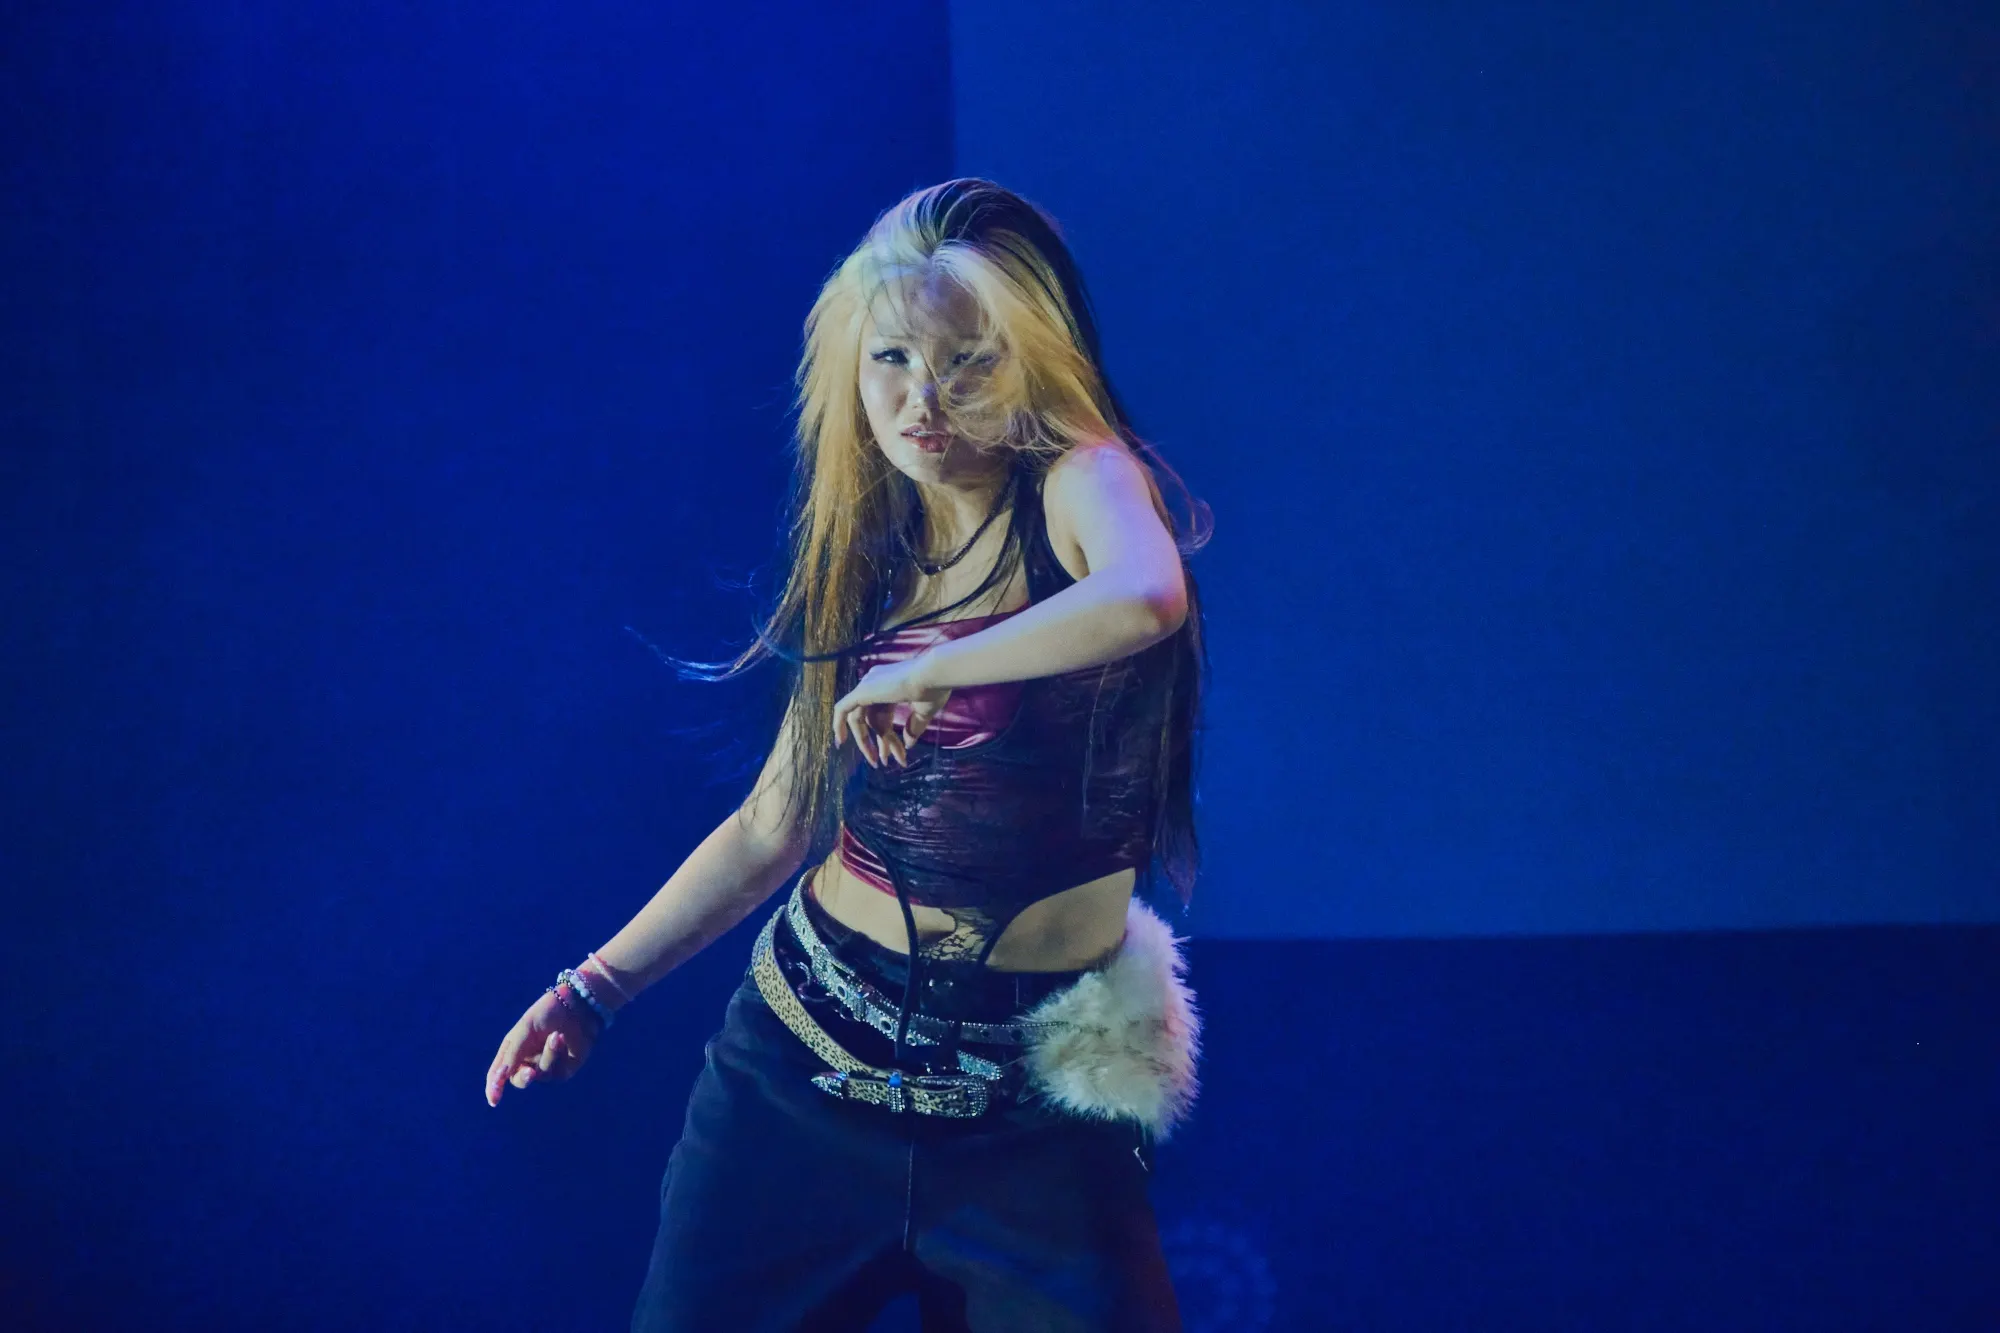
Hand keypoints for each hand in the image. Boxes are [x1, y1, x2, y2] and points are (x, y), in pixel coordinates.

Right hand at [486, 990, 598, 1106]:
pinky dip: (558, 1055)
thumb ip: (512, 1054)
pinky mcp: (565, 1069)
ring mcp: (547, 1066)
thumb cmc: (546, 1013)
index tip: (494, 1100)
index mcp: (513, 1051)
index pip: (499, 1074)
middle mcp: (528, 1061)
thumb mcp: (524, 1029)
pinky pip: (558, 1073)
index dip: (494, 1088)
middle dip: (524, 1078)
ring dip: (548, 1055)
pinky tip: (561, 1039)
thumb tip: (500, 1077)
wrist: (575, 1003)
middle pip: (520, 1080)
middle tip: (530, 1073)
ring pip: (542, 1075)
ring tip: (556, 1035)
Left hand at [831, 655, 952, 767]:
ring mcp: (868, 685)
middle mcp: (876, 682)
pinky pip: (842, 709)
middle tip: (882, 762)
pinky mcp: (863, 691)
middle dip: (878, 741)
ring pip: (858, 719)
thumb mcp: (923, 712)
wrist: (933, 675)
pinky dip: (838, 724)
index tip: (899, 756)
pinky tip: (840, 741)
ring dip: (865, 742)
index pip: (883, 715)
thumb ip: (913, 727)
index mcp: (890, 684)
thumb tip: (908, 745)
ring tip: (873, 762)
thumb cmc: (934, 688)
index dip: (888, 738)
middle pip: (870, 719)